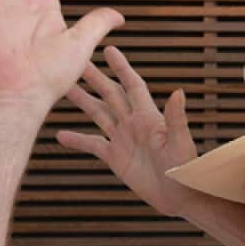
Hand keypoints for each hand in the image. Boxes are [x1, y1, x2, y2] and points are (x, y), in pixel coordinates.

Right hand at [59, 46, 198, 216]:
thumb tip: (178, 91)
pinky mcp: (116, 157)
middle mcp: (133, 124)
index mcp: (149, 117)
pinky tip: (59, 135)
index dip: (121, 68)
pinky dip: (77, 140)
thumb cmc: (185, 169)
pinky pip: (92, 145)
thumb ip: (176, 118)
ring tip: (62, 87)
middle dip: (94, 77)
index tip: (108, 49)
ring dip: (82, 101)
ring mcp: (123, 139)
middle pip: (110, 94)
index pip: (132, 86)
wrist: (180, 196)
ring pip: (98, 114)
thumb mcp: (180, 143)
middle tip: (76, 59)